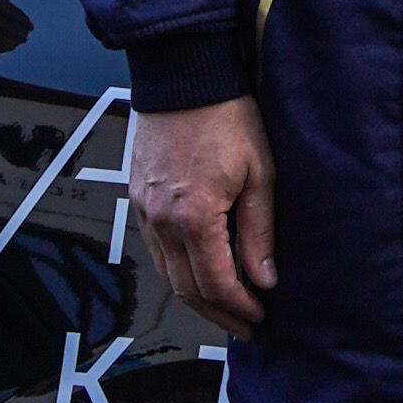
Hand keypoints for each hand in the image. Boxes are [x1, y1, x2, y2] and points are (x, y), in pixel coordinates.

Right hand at [129, 96, 276, 330]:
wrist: (184, 76)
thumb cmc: (229, 118)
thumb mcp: (260, 173)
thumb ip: (259, 231)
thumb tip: (264, 280)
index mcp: (194, 217)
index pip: (216, 284)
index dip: (239, 307)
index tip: (260, 316)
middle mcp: (161, 220)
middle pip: (187, 289)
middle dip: (218, 313)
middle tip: (245, 326)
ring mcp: (144, 210)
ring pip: (167, 273)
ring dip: (196, 297)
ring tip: (225, 308)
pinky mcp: (138, 198)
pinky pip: (155, 249)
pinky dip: (177, 270)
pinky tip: (198, 273)